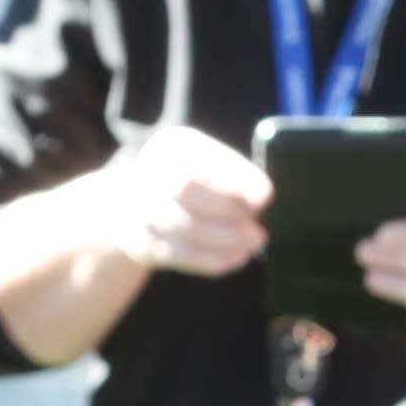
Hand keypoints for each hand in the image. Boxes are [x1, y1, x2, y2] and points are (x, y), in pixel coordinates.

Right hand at [89, 125, 272, 278]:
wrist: (140, 211)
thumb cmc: (194, 186)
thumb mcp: (212, 168)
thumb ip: (237, 178)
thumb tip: (261, 196)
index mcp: (169, 146)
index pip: (202, 159)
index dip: (235, 179)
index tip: (265, 196)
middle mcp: (149, 173)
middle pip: (186, 189)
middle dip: (227, 206)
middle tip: (258, 221)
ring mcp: (141, 210)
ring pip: (183, 225)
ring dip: (225, 236)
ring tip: (254, 242)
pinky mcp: (141, 244)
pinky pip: (178, 254)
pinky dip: (211, 259)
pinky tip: (237, 258)